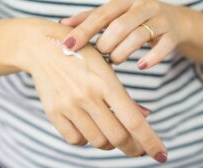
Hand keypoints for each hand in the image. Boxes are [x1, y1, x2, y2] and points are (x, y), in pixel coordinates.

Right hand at [17, 18, 166, 162]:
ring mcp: (68, 105)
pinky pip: (74, 140)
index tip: (161, 155)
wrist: (42, 48)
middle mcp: (87, 96)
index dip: (150, 141)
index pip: (134, 121)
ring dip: (108, 143)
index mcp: (105, 82)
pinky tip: (88, 129)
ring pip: (97, 141)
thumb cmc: (79, 54)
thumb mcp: (105, 67)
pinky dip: (85, 140)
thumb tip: (144, 116)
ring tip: (109, 134)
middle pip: (117, 137)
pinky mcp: (53, 112)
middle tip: (136, 148)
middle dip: (132, 148)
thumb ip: (123, 94)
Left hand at [61, 0, 191, 69]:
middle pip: (119, 27)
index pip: (100, 15)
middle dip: (105, 45)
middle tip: (101, 54)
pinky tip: (140, 66)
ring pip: (137, 37)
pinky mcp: (172, 34)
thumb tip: (63, 24)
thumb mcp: (113, 14)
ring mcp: (160, 18)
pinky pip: (161, 48)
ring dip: (121, 54)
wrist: (172, 20)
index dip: (83, 31)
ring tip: (114, 60)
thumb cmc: (132, 18)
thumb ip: (89, 18)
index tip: (68, 46)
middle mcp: (143, 5)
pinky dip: (150, 59)